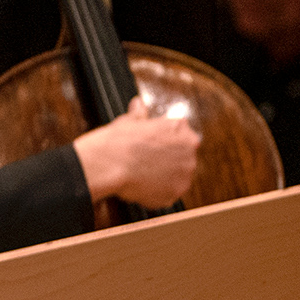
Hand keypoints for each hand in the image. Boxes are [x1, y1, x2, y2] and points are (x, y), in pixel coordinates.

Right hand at [72, 95, 199, 206]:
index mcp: (183, 131)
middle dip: (168, 162)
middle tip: (148, 163)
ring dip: (164, 178)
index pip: (183, 138)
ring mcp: (184, 176)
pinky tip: (141, 187)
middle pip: (183, 159)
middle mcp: (190, 153)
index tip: (155, 148)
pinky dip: (157, 193)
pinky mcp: (174, 195)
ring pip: (177, 178)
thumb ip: (140, 114)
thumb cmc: (119, 141)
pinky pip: (167, 195)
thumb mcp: (130, 121)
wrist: (109, 164)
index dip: (167, 144)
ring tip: (143, 175)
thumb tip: (138, 105)